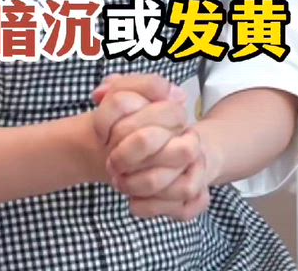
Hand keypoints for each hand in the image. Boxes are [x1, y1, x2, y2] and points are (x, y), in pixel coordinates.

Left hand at [91, 73, 211, 220]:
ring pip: (179, 184)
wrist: (175, 147)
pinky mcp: (197, 196)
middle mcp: (191, 139)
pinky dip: (152, 208)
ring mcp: (198, 168)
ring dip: (140, 186)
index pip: (155, 111)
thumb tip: (99, 94)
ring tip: (119, 182)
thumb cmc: (145, 122)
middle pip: (170, 148)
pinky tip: (132, 202)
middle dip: (135, 158)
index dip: (120, 125)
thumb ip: (115, 88)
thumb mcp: (130, 96)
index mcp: (176, 111)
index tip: (103, 135)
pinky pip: (181, 208)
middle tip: (112, 163)